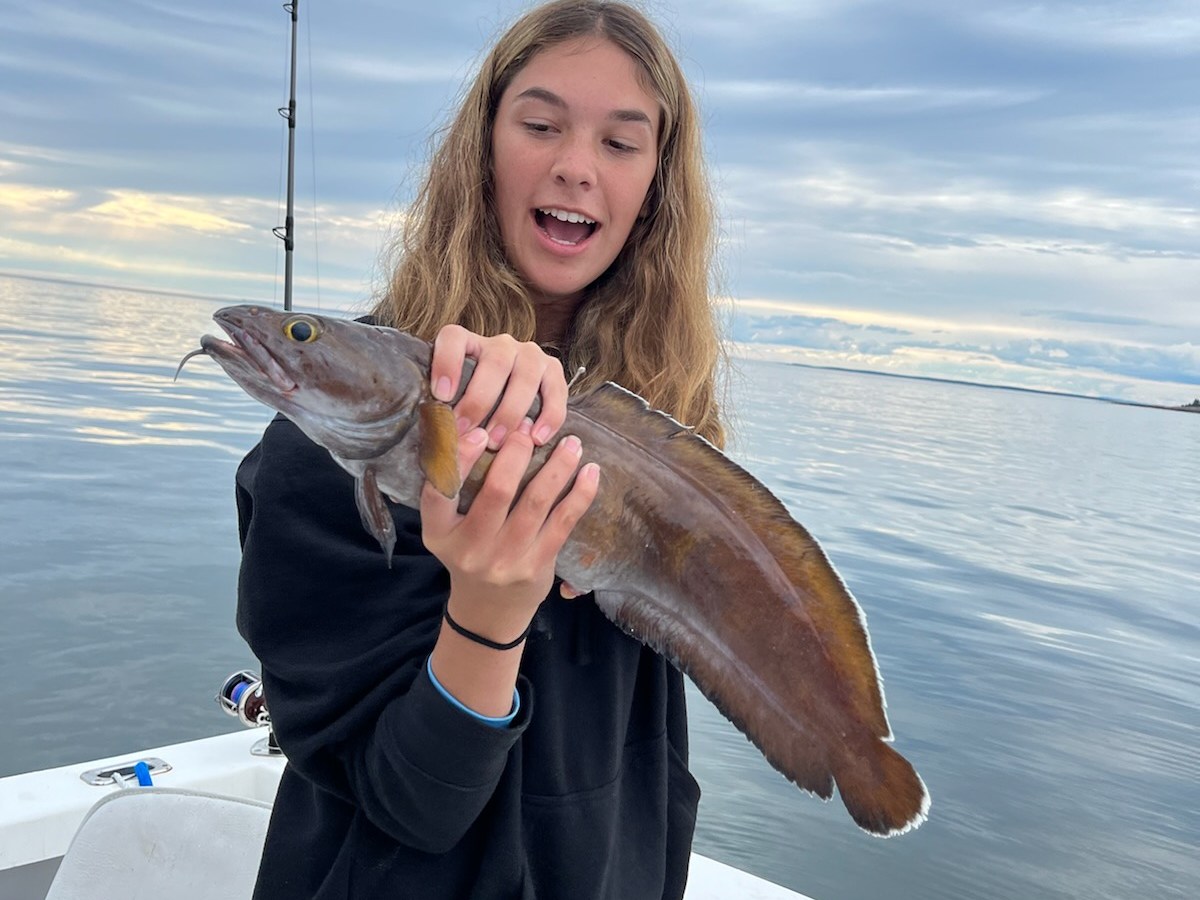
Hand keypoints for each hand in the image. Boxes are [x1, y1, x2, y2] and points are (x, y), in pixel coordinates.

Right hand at [420, 417, 599, 636]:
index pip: (440, 491)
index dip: (461, 458)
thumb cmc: (469, 554)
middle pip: (497, 491)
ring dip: (558, 467)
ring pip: (536, 502)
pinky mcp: (537, 566)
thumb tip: (481, 428)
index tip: (481, 430)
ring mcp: (506, 560)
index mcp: (440, 532)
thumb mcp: (447, 529)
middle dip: (517, 452)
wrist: (488, 611)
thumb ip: (453, 489)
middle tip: (529, 428)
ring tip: (572, 443)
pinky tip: (590, 472)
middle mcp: (471, 548)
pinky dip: (579, 494)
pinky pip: (562, 522)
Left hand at [430, 325, 567, 449]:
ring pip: (525, 376)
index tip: (442, 395)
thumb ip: (446, 408)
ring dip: (510, 411)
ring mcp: (530, 354)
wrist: (512, 396)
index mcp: (469, 344)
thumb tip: (435, 435)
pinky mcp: (553, 370)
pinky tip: (537, 438)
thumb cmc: (474, 406)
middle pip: (495, 363)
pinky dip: (549, 416)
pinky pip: (556, 390)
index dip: (447, 363)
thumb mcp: (456, 399)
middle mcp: (501, 345)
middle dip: (479, 401)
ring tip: (497, 441)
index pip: (454, 339)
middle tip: (467, 431)